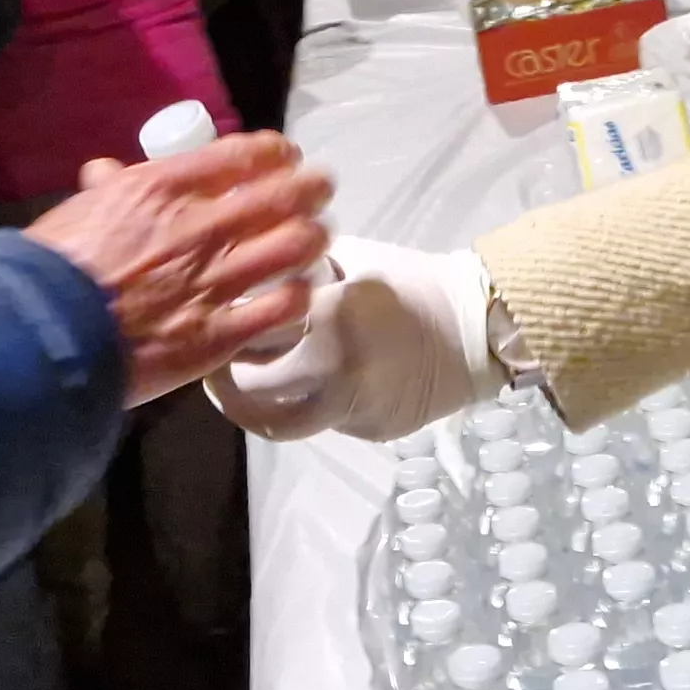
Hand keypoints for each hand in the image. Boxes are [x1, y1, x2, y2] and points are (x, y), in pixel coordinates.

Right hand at [27, 134, 334, 405]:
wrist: (42, 335)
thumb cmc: (53, 268)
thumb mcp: (77, 212)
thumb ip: (105, 191)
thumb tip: (106, 172)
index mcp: (163, 189)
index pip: (240, 156)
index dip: (275, 152)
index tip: (287, 155)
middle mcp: (199, 227)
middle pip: (280, 196)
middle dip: (311, 187)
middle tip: (323, 187)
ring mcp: (214, 281)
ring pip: (292, 247)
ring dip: (312, 237)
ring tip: (318, 236)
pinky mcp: (218, 334)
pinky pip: (279, 309)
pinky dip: (297, 296)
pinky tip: (299, 292)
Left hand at [206, 235, 502, 441]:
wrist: (476, 329)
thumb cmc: (411, 283)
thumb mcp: (349, 260)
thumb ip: (298, 272)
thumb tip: (248, 275)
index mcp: (326, 315)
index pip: (250, 330)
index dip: (226, 331)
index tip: (213, 325)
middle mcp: (333, 367)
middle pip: (252, 386)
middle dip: (228, 376)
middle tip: (218, 365)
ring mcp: (351, 406)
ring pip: (277, 423)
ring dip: (252, 410)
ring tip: (240, 392)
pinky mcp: (368, 430)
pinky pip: (321, 423)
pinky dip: (305, 407)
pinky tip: (305, 388)